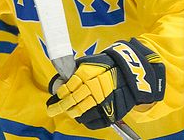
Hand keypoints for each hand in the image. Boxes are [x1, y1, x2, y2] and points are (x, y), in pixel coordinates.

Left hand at [46, 39, 165, 129]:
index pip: (67, 88)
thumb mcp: (91, 61)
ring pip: (81, 113)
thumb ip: (76, 70)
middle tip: (52, 110)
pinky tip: (82, 116)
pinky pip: (93, 122)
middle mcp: (93, 88)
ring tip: (69, 111)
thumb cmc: (108, 65)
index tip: (56, 96)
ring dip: (72, 113)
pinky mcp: (110, 112)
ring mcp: (102, 102)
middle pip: (71, 101)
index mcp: (87, 74)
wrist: (131, 74)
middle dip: (60, 106)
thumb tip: (62, 80)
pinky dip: (85, 120)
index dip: (60, 94)